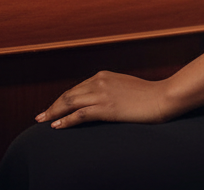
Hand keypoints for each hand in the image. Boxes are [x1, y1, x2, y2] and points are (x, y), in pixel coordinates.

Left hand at [37, 70, 175, 128]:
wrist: (162, 98)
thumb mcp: (125, 88)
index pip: (76, 88)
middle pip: (69, 94)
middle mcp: (99, 81)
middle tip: (40, 117)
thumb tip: (101, 100)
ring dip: (54, 112)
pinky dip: (66, 120)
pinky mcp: (106, 107)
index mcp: (103, 76)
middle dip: (53, 106)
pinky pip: (80, 114)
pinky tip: (57, 126)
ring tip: (43, 121)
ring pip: (70, 102)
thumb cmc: (148, 95)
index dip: (62, 99)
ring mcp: (102, 94)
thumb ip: (111, 90)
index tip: (53, 108)